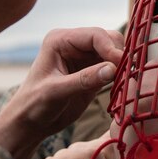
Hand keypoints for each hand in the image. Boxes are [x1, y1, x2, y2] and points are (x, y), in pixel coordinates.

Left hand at [0, 27, 123, 158]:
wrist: (30, 123)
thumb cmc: (34, 105)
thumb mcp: (56, 92)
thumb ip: (84, 80)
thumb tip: (112, 69)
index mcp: (60, 40)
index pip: (95, 35)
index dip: (111, 48)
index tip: (122, 65)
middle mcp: (74, 44)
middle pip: (108, 39)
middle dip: (119, 55)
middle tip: (126, 75)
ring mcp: (84, 57)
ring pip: (114, 52)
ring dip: (122, 65)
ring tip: (125, 81)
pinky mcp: (93, 71)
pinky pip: (114, 67)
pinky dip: (120, 75)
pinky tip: (122, 86)